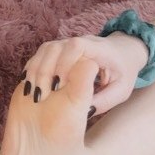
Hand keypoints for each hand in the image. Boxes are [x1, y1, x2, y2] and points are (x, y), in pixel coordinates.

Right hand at [18, 32, 149, 118]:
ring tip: (32, 93)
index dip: (64, 63)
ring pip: (46, 49)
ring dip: (36, 69)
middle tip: (41, 95)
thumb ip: (104, 101)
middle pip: (56, 47)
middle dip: (46, 70)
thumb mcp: (121, 91)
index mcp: (99, 50)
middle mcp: (82, 42)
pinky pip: (42, 53)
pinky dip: (34, 67)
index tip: (60, 85)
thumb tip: (83, 112)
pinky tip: (29, 85)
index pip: (77, 46)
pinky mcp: (60, 49)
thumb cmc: (124, 73)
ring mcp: (69, 43)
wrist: (125, 53)